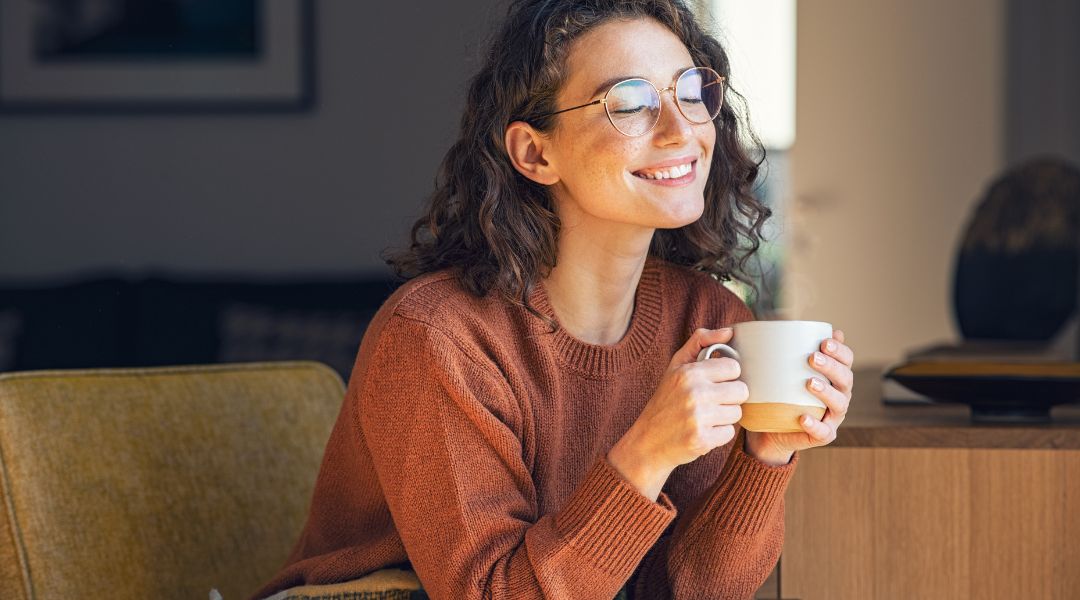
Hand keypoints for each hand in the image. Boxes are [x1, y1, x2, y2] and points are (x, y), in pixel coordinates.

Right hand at [607, 327, 748, 499]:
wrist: (647, 442)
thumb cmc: (665, 401)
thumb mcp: (676, 366)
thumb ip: (700, 342)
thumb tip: (729, 331)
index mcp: (689, 373)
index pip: (734, 368)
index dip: (727, 376)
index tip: (714, 382)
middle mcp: (694, 393)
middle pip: (741, 391)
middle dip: (729, 397)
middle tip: (711, 402)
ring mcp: (698, 418)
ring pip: (737, 413)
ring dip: (724, 416)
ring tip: (705, 417)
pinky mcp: (702, 440)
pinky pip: (729, 433)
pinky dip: (718, 434)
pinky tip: (702, 431)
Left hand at [745, 329, 855, 464]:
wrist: (771, 429)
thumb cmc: (780, 393)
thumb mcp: (782, 370)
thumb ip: (786, 350)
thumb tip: (782, 321)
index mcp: (834, 377)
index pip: (846, 360)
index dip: (840, 351)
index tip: (824, 341)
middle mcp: (839, 395)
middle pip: (845, 379)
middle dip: (832, 366)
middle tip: (812, 358)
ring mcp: (832, 417)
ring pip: (839, 404)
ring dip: (827, 392)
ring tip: (809, 383)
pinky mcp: (823, 435)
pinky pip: (823, 432)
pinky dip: (815, 425)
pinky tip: (803, 417)